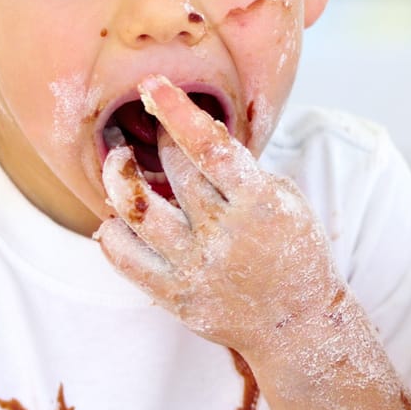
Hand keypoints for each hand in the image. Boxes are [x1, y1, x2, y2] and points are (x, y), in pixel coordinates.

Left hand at [96, 75, 343, 358]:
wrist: (297, 325)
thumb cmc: (294, 250)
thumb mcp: (285, 199)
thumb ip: (243, 169)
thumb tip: (197, 131)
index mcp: (259, 204)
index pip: (211, 147)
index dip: (178, 111)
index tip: (152, 84)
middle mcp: (224, 234)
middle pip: (173, 172)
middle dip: (158, 139)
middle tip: (151, 125)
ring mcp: (196, 268)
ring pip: (137, 212)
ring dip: (120, 178)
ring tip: (118, 161)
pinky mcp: (175, 296)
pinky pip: (126, 257)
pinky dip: (113, 231)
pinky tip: (116, 216)